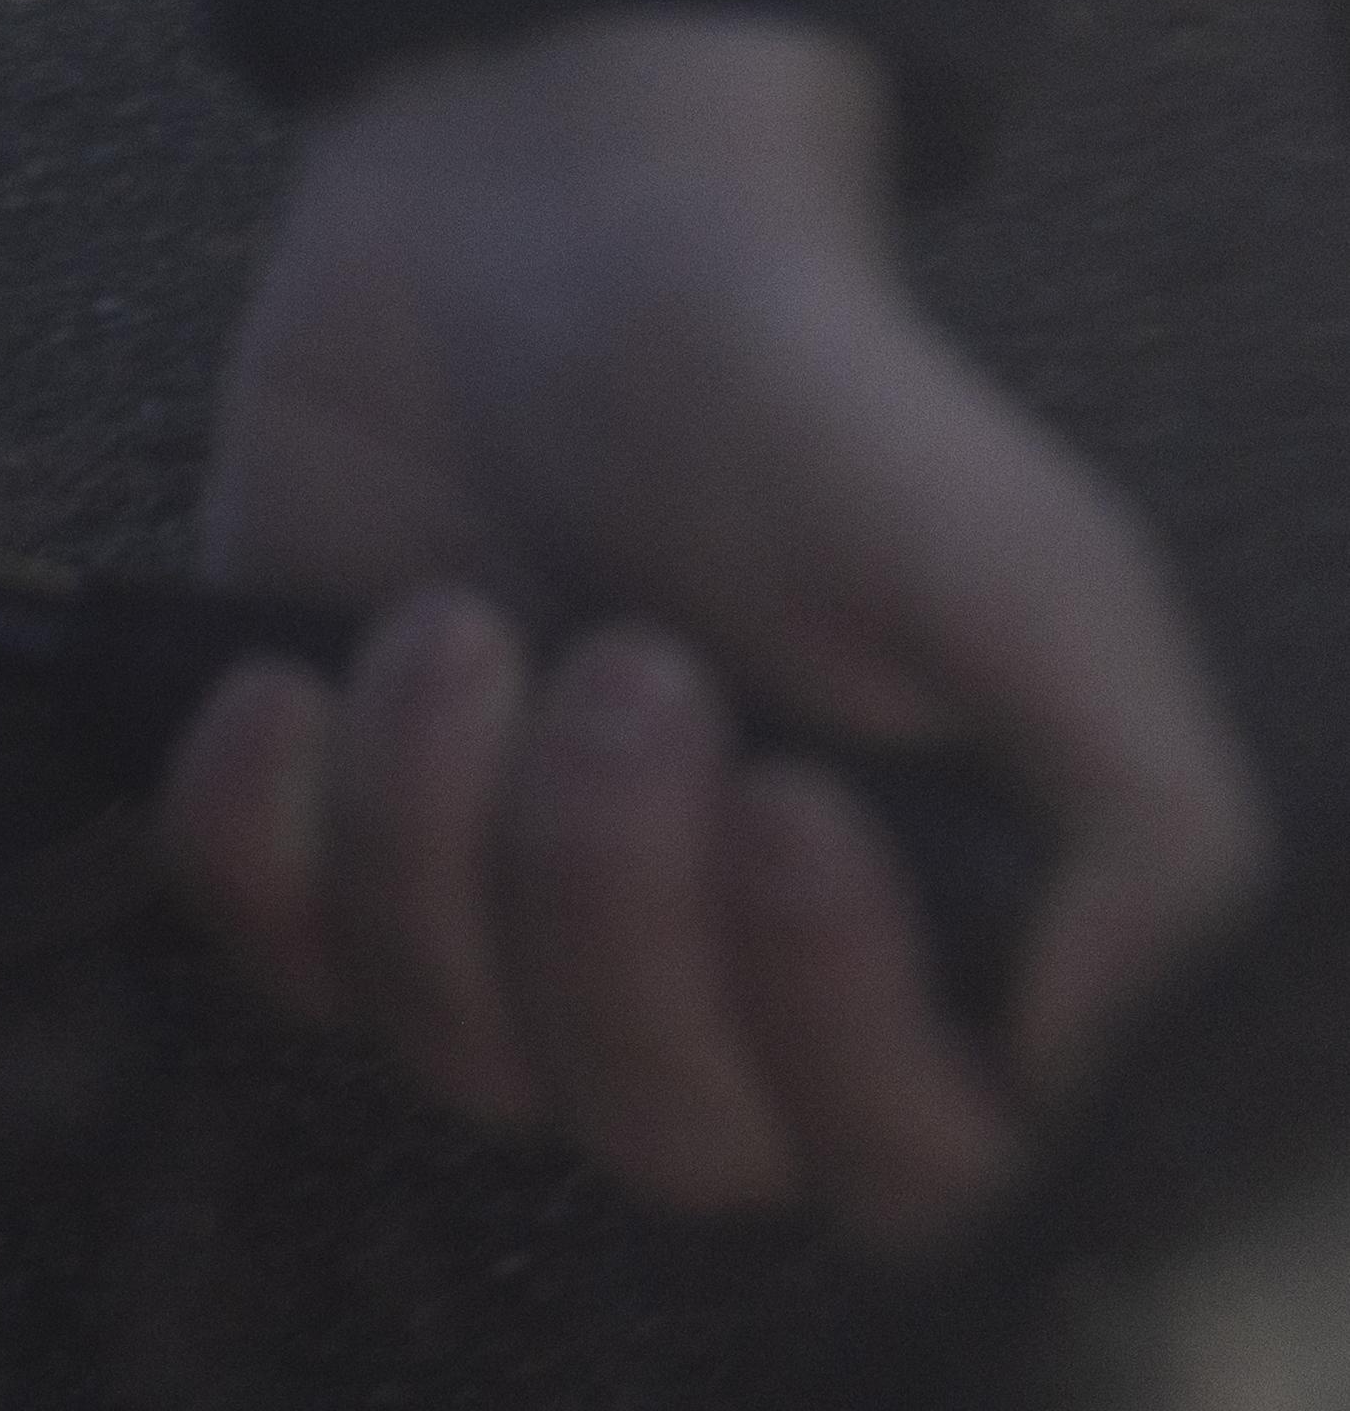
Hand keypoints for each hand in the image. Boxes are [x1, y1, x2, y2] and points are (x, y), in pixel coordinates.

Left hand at [161, 12, 1266, 1241]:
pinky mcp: (317, 881)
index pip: (915, 1171)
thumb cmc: (805, 409)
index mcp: (929, 941)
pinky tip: (292, 678)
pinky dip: (261, 827)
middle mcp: (721, 987)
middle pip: (668, 1133)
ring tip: (461, 616)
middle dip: (609, 886)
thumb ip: (1149, 837)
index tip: (784, 798)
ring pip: (456, 1053)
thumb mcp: (1038, 580)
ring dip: (437, 822)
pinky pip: (265, 968)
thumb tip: (1097, 1072)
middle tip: (621, 654)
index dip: (834, 1024)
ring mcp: (506, 951)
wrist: (537, 239)